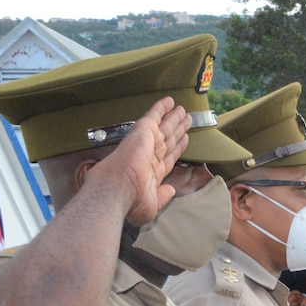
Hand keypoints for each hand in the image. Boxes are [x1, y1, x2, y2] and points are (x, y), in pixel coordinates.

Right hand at [101, 98, 191, 225]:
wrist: (119, 190)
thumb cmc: (132, 201)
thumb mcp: (153, 205)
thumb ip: (164, 196)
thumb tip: (171, 190)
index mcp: (153, 172)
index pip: (169, 156)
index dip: (178, 147)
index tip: (185, 138)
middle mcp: (151, 155)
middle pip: (169, 139)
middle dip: (177, 130)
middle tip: (186, 119)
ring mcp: (147, 143)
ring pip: (165, 127)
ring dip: (174, 118)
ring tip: (184, 111)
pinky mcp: (143, 132)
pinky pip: (153, 116)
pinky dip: (161, 108)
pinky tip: (169, 101)